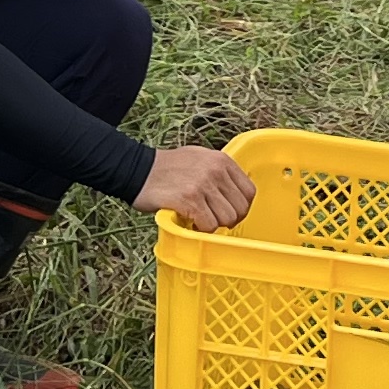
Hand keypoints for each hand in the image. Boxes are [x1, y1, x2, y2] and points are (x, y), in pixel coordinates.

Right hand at [136, 143, 255, 231]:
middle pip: (240, 209)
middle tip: (211, 219)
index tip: (228, 212)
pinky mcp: (189, 200)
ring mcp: (203, 184)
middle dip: (228, 220)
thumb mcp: (199, 158)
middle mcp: (216, 170)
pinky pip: (209, 225)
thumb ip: (219, 173)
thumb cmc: (168, 168)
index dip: (241, 208)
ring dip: (213, 225)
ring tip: (198, 219)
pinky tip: (190, 222)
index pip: (249, 192)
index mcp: (222, 160)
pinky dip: (201, 229)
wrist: (138, 170)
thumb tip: (235, 195)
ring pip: (226, 219)